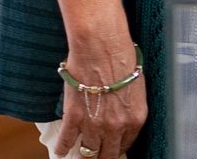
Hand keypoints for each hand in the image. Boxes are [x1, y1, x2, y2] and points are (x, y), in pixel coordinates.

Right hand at [53, 41, 145, 158]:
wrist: (102, 48)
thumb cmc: (121, 59)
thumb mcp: (135, 87)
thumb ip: (128, 106)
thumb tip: (121, 113)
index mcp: (135, 118)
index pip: (127, 144)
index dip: (118, 148)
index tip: (112, 148)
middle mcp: (117, 126)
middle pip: (108, 154)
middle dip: (102, 157)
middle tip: (98, 156)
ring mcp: (95, 125)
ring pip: (88, 152)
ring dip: (83, 155)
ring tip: (80, 155)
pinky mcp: (74, 118)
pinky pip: (66, 141)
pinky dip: (62, 148)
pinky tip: (61, 151)